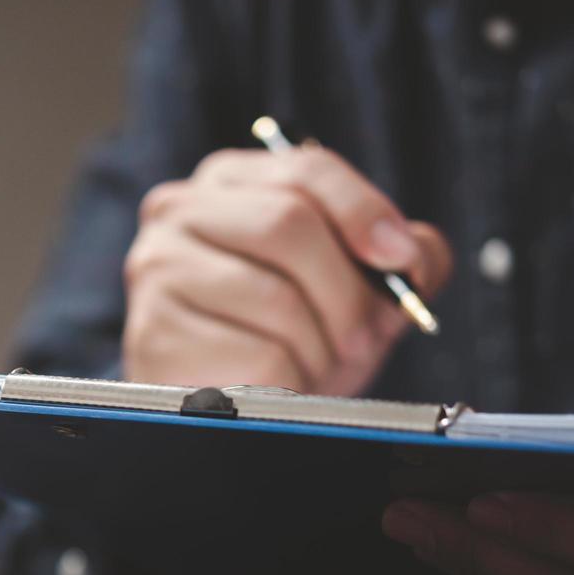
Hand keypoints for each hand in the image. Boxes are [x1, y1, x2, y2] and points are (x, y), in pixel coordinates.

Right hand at [122, 146, 451, 395]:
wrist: (211, 404)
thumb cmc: (279, 336)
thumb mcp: (345, 286)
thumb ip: (393, 257)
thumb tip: (419, 254)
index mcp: (230, 181)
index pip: (305, 170)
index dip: (363, 211)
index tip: (400, 258)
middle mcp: (180, 211)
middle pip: (289, 225)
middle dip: (347, 291)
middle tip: (367, 337)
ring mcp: (158, 269)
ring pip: (276, 299)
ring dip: (319, 348)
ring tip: (313, 367)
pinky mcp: (154, 333)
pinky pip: (257, 358)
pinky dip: (288, 382)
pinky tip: (276, 387)